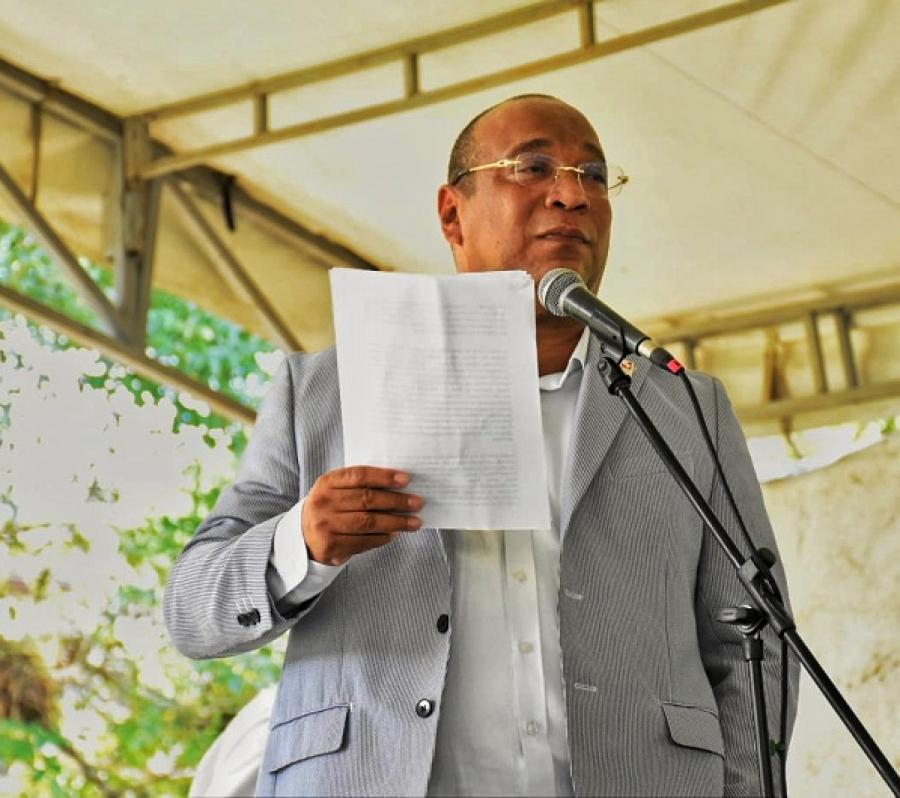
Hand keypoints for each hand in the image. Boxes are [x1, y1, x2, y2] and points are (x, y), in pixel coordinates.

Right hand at [302, 466, 423, 565]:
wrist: (303, 536)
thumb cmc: (330, 508)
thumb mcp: (336, 490)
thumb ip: (360, 485)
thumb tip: (399, 486)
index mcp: (326, 483)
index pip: (359, 475)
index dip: (384, 477)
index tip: (406, 480)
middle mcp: (323, 503)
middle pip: (367, 499)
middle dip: (396, 501)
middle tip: (417, 503)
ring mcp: (325, 526)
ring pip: (368, 523)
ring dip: (395, 522)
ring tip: (414, 522)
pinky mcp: (331, 546)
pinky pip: (364, 541)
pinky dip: (383, 538)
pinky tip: (395, 534)